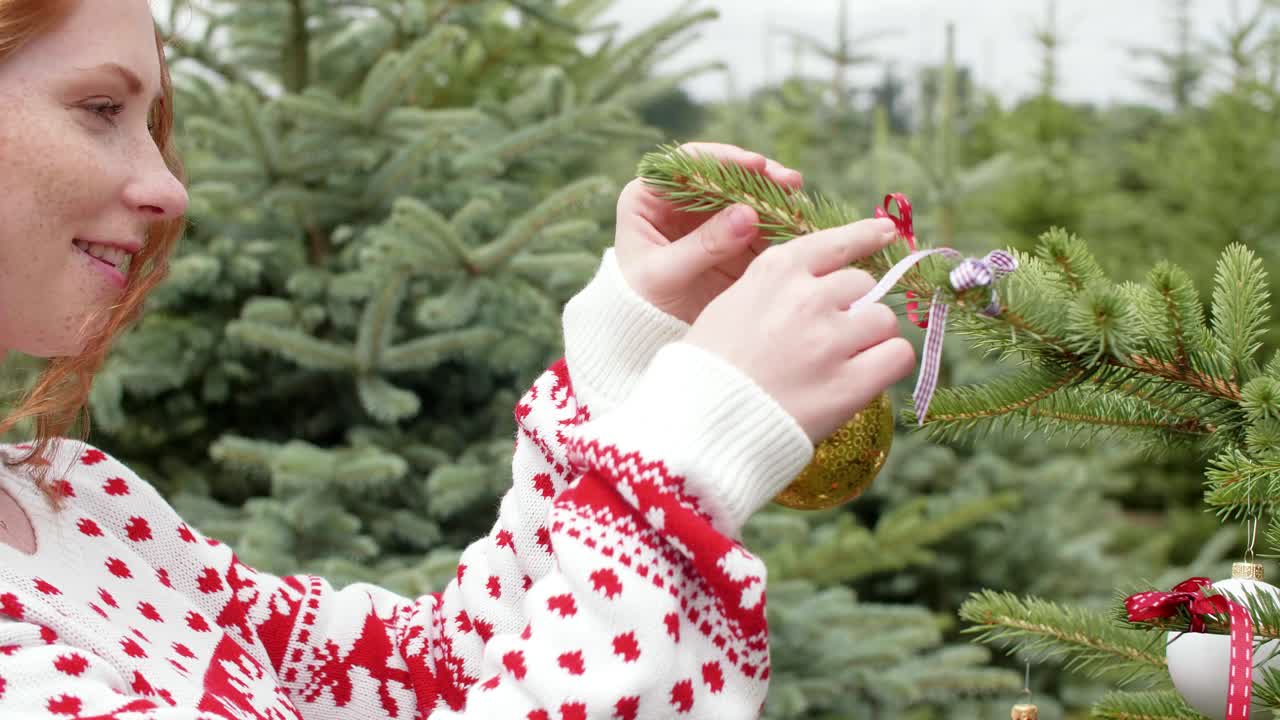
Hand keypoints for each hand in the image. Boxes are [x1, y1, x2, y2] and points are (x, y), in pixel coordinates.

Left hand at [613, 142, 803, 324]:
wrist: (645, 335)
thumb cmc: (639, 303)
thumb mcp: (665, 276)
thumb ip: (704, 245)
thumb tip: (749, 214)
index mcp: (648, 198)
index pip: (686, 164)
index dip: (722, 159)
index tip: (755, 165)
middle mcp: (680, 202)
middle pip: (724, 176)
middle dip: (759, 177)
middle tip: (791, 182)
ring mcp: (709, 221)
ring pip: (747, 198)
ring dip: (776, 200)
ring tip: (800, 207)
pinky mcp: (731, 242)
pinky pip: (760, 227)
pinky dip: (780, 226)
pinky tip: (800, 227)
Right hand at [684, 218, 914, 442]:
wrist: (699, 424)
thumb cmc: (707, 368)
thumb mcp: (730, 305)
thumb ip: (776, 288)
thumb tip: (826, 285)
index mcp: (775, 272)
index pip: (837, 242)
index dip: (865, 237)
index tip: (884, 234)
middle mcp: (807, 297)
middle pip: (864, 285)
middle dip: (855, 307)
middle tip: (834, 337)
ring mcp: (831, 339)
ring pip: (884, 320)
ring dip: (872, 338)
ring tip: (845, 362)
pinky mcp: (850, 383)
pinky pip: (898, 356)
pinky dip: (888, 364)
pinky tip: (867, 377)